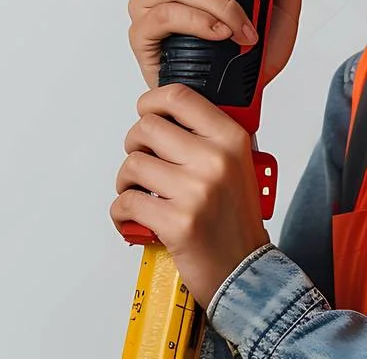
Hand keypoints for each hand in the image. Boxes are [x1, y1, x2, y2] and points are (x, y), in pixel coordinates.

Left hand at [110, 83, 272, 306]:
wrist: (244, 270)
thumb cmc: (235, 219)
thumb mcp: (236, 164)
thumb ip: (207, 136)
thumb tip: (165, 115)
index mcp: (231, 139)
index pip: (179, 97)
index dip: (151, 101)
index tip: (146, 111)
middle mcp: (215, 160)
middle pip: (146, 128)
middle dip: (134, 145)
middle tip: (142, 162)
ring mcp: (196, 191)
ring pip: (132, 165)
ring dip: (126, 182)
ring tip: (139, 194)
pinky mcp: (177, 222)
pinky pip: (126, 202)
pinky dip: (121, 212)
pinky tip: (135, 218)